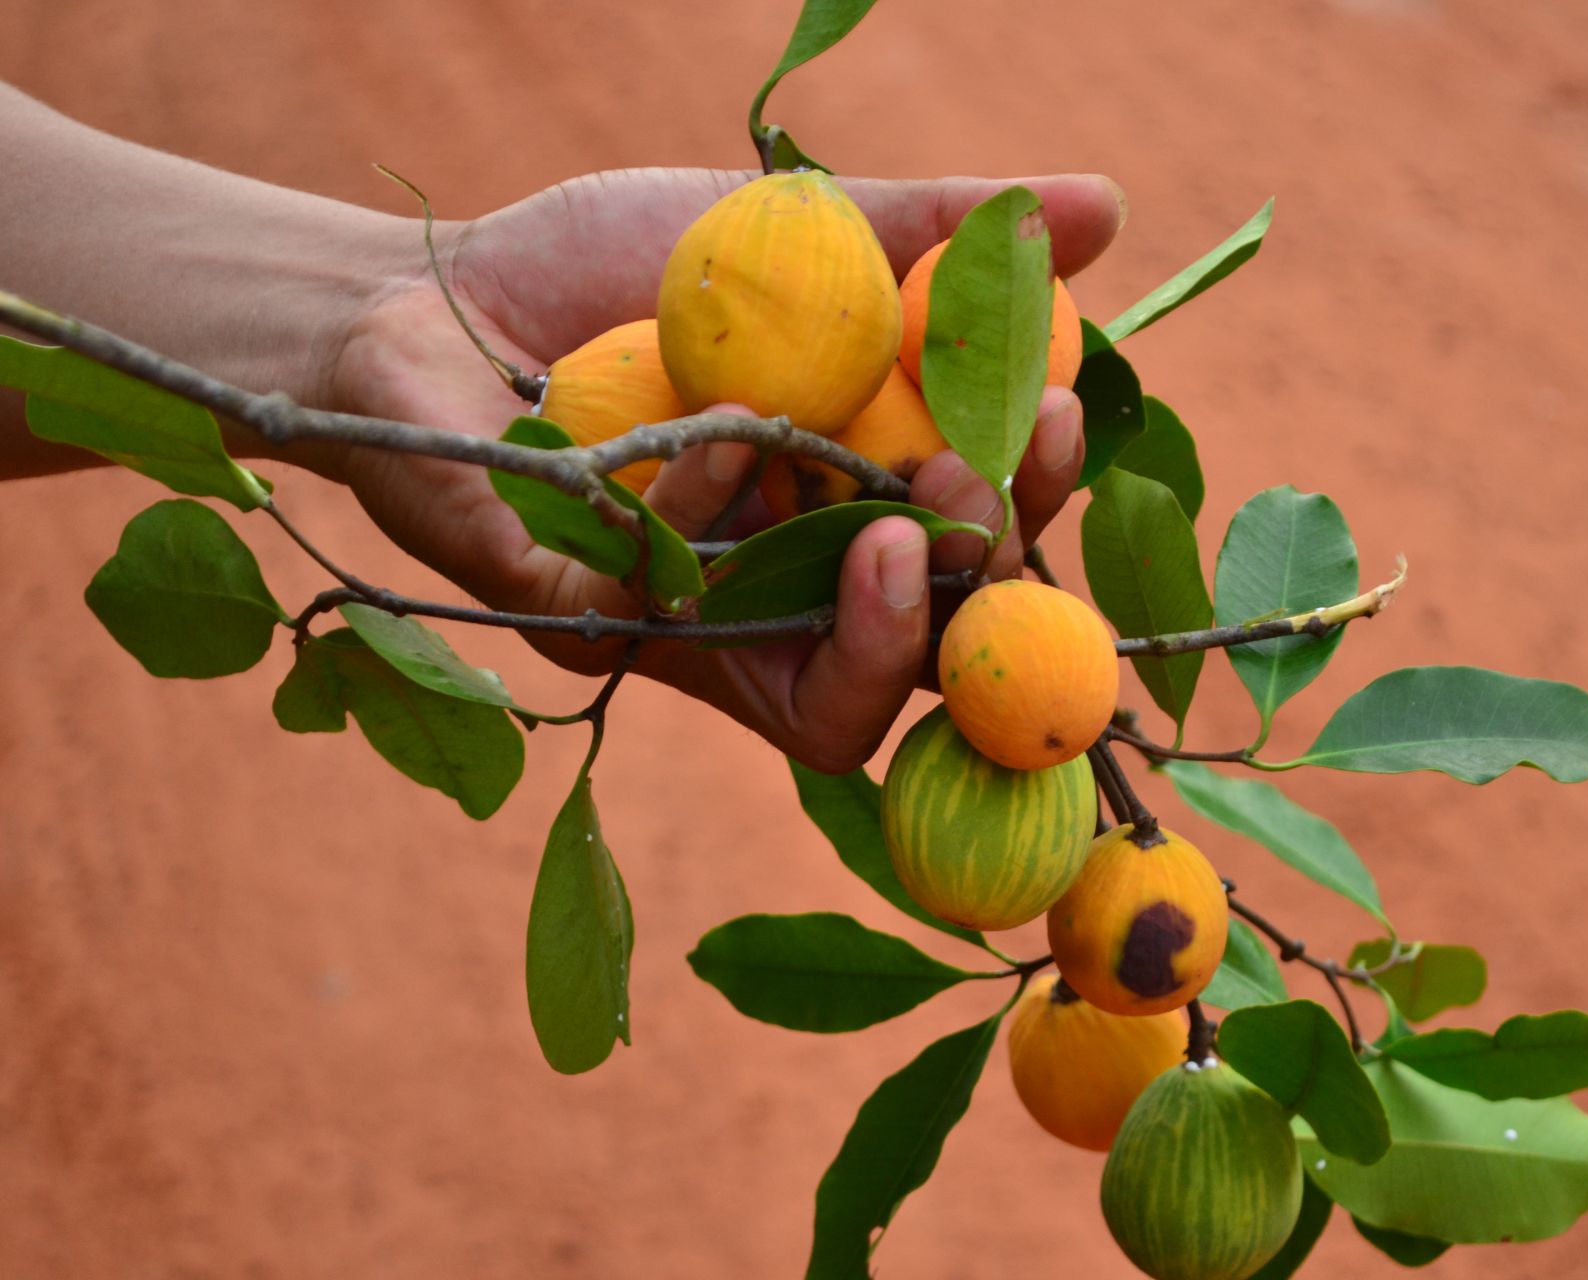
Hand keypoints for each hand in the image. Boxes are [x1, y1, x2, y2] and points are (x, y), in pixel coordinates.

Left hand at [327, 168, 1123, 770]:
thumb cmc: (611, 274)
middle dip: (985, 586)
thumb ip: (932, 231)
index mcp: (848, 528)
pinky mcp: (586, 633)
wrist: (423, 285)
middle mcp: (785, 609)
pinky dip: (720, 516)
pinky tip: (725, 430)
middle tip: (988, 488)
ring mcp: (693, 640)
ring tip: (912, 520)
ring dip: (892, 625)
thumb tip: (1102, 206)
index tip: (1052, 422)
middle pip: (931, 665)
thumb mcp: (792, 234)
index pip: (975, 577)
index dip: (1028, 528)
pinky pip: (681, 623)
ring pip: (831, 713)